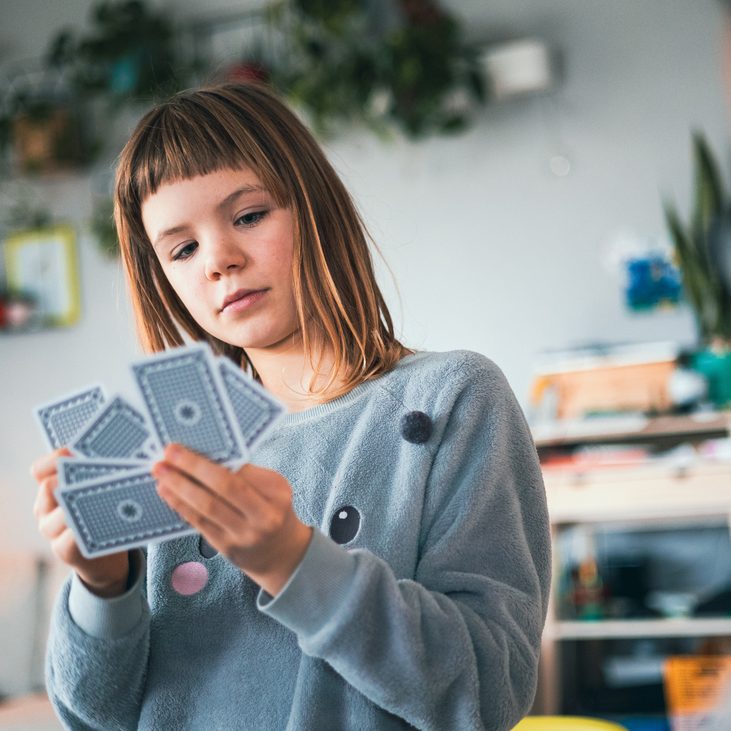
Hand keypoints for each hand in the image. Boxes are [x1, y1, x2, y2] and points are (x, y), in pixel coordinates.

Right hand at [30, 448, 129, 597]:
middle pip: (49, 486)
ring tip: (109, 492)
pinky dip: (90, 526)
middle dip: (74, 475)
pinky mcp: (63, 550)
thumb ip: (99, 474)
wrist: (102, 555)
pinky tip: (109, 519)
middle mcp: (43, 508)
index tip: (80, 450)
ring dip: (85, 501)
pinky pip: (72, 536)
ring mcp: (50, 530)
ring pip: (61, 511)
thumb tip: (129, 452)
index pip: (40, 469)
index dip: (57, 457)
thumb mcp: (94, 492)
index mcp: (48, 488)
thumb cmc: (101, 513)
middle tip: (103, 468)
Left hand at [152, 444, 312, 595]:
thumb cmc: (271, 510)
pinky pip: (200, 522)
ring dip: (180, 487)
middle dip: (194, 467)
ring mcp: (245, 535)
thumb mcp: (271, 489)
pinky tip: (167, 492)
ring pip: (208, 506)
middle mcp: (264, 516)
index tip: (188, 446)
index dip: (214, 458)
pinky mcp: (227, 547)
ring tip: (161, 471)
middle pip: (225, 487)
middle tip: (170, 452)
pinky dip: (181, 505)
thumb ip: (246, 475)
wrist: (281, 552)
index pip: (243, 470)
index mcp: (277, 493)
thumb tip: (205, 455)